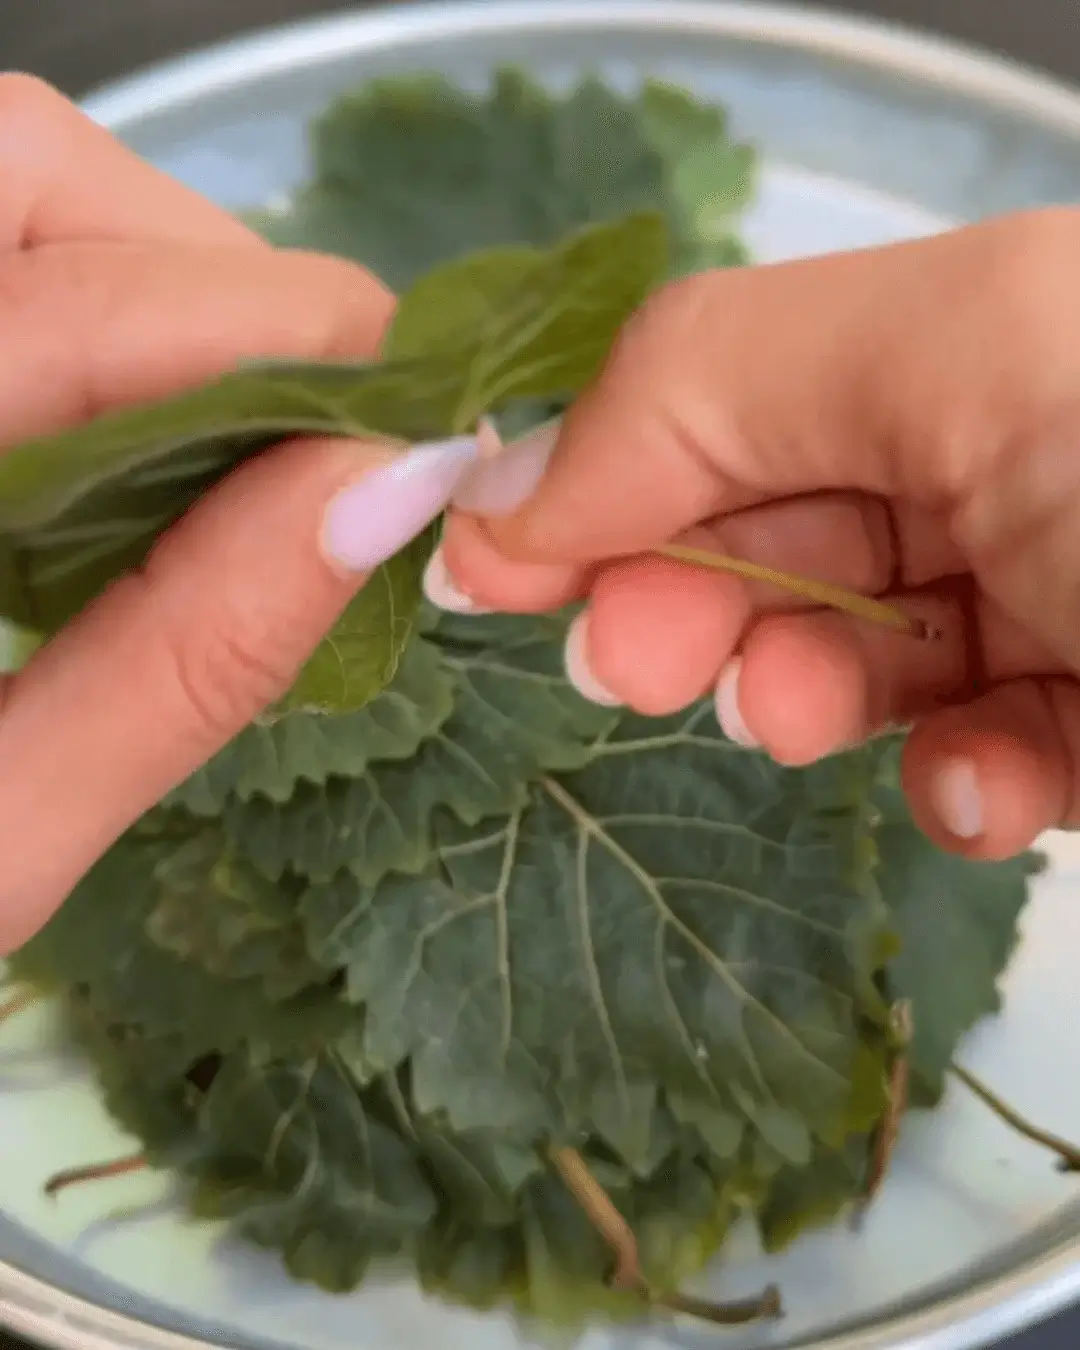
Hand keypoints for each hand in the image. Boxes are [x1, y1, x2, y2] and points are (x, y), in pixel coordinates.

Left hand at [0, 78, 478, 953]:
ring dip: (172, 284)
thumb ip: (186, 663)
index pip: (65, 314)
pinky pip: (5, 257)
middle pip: (28, 176)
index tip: (420, 417)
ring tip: (242, 439)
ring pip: (17, 189)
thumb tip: (389, 492)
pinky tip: (155, 438)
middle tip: (323, 429)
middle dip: (220, 279)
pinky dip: (114, 309)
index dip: (276, 333)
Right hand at [437, 208, 1079, 861]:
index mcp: (967, 330)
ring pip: (873, 656)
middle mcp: (1015, 451)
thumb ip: (714, 383)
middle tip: (633, 665)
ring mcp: (1063, 593)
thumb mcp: (970, 356)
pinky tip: (972, 790)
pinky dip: (961, 786)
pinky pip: (995, 756)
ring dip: (801, 698)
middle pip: (787, 532)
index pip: (732, 394)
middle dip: (689, 600)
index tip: (486, 573)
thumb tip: (503, 492)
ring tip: (783, 719)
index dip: (600, 478)